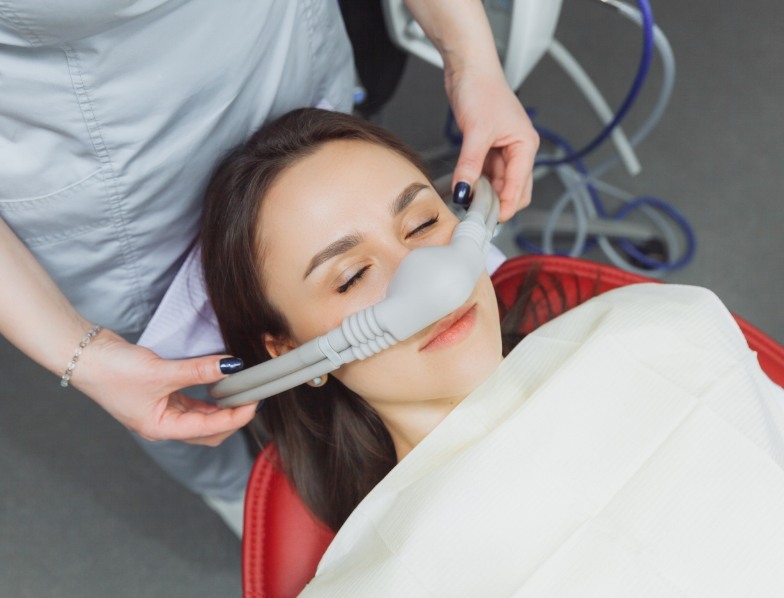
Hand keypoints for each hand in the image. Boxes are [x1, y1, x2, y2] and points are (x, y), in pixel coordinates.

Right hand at [74, 329, 256, 445]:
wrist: (84, 355)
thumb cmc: (113, 371)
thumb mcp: (161, 371)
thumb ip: (198, 370)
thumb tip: (232, 366)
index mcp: (162, 428)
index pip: (209, 429)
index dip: (236, 417)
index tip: (254, 401)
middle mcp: (164, 424)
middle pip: (209, 430)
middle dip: (232, 417)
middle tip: (251, 396)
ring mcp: (162, 411)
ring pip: (202, 416)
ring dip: (222, 406)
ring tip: (241, 390)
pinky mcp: (161, 395)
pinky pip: (192, 401)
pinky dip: (208, 395)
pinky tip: (219, 383)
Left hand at [445, 66, 538, 221]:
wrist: (469, 68)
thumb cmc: (482, 89)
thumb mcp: (476, 132)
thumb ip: (470, 165)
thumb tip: (463, 191)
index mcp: (525, 146)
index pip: (520, 187)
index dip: (506, 206)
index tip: (491, 222)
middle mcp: (518, 150)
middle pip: (514, 189)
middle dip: (498, 204)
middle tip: (477, 217)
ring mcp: (503, 149)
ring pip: (498, 183)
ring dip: (485, 194)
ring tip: (467, 204)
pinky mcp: (488, 147)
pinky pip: (486, 173)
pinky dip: (477, 182)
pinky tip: (464, 189)